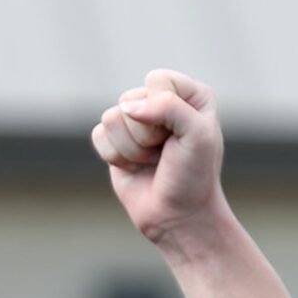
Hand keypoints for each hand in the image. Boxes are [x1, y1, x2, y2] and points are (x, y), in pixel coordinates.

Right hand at [94, 69, 227, 249]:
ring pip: (111, 118)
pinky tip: (136, 167)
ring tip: (153, 161)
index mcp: (190, 94)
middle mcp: (162, 101)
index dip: (162, 110)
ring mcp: (137, 120)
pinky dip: (116, 158)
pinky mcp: (115, 139)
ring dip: (132, 149)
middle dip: (146, 135)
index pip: (157, 80)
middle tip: (165, 154)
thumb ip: (169, 107)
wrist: (179, 217)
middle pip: (130, 99)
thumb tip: (127, 107)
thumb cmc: (194, 177)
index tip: (179, 137)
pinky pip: (99, 136)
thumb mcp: (197, 136)